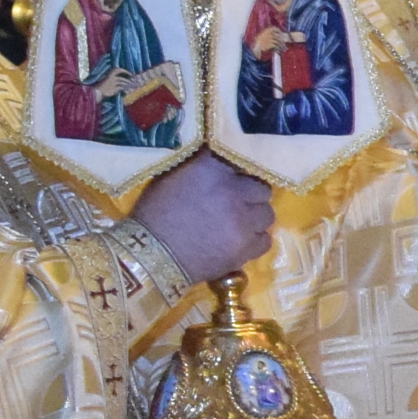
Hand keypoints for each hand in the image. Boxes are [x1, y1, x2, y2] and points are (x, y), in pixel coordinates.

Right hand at [138, 155, 276, 282]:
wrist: (150, 257)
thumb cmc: (154, 214)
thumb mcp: (174, 178)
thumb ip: (203, 167)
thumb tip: (221, 163)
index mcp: (212, 170)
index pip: (241, 161)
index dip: (237, 173)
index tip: (232, 179)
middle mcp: (234, 192)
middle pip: (261, 190)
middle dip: (250, 196)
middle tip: (237, 204)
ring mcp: (243, 222)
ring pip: (267, 214)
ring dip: (255, 218)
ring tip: (239, 224)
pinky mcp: (246, 248)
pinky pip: (265, 240)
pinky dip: (255, 241)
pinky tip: (240, 242)